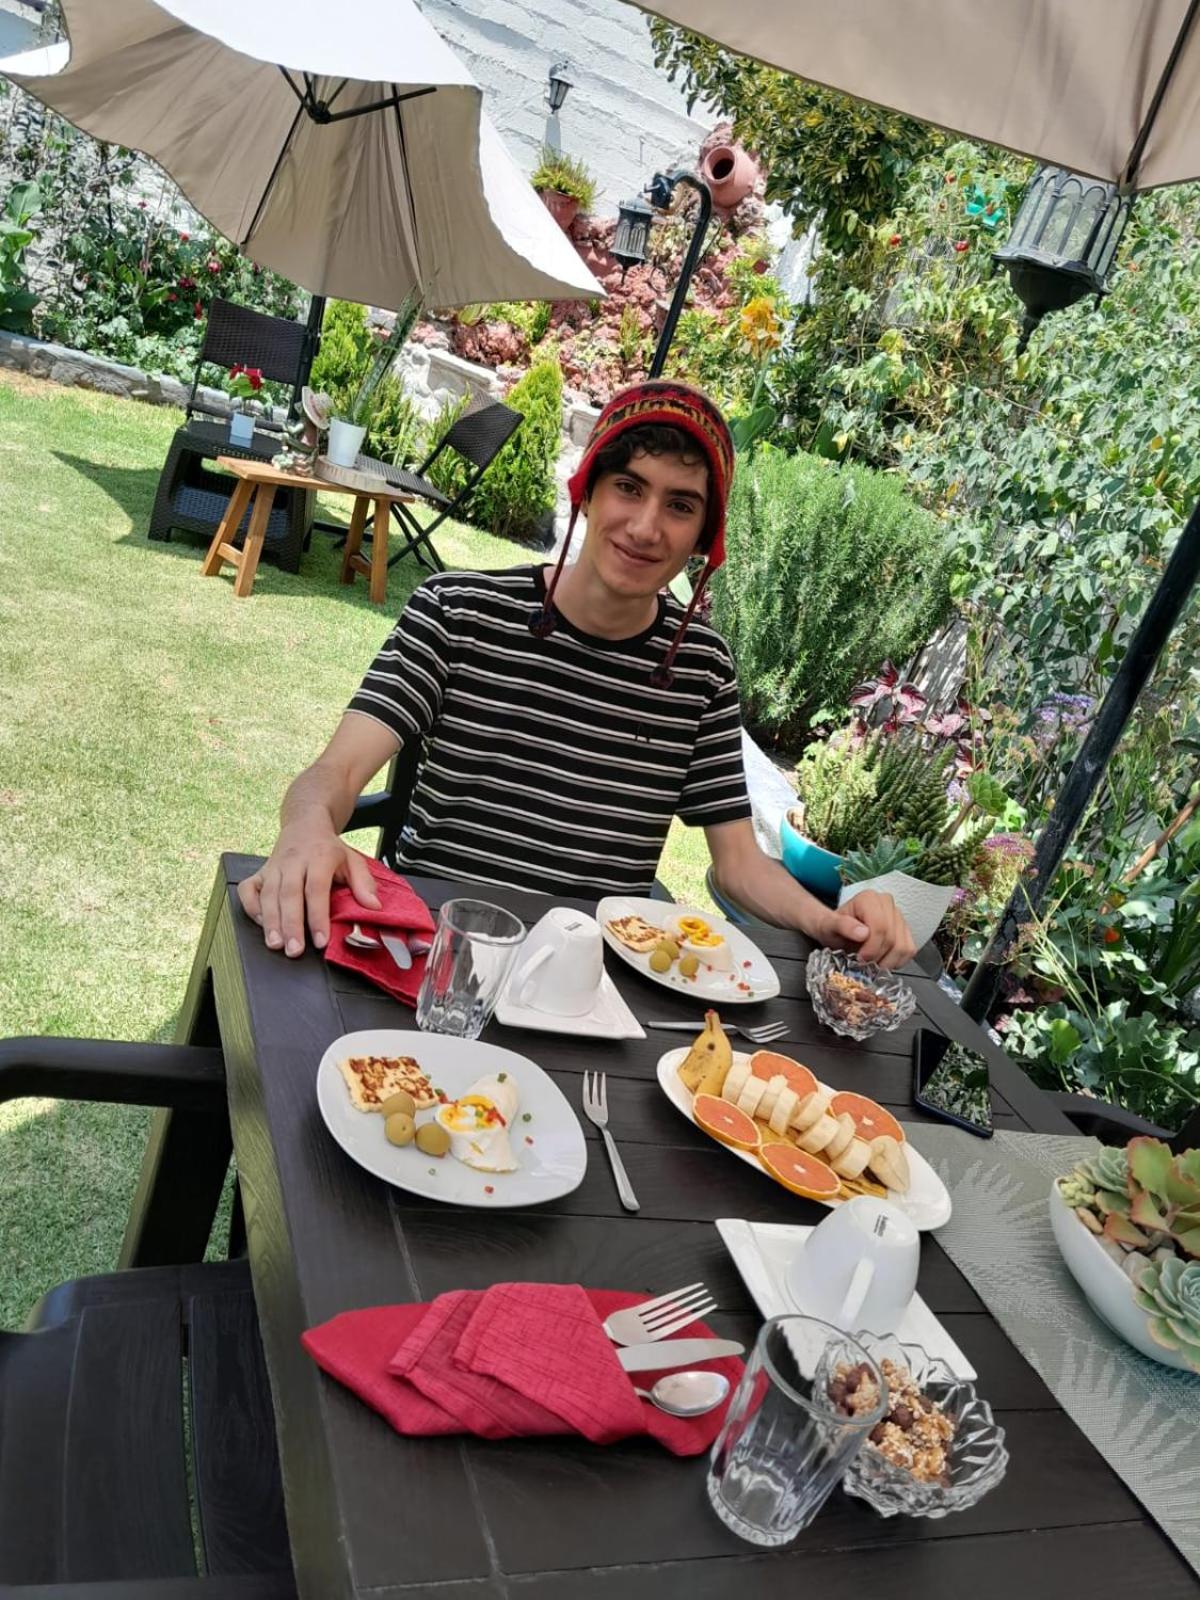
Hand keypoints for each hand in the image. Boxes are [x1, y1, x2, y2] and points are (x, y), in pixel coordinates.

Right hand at [237, 827, 380, 957]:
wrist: (305, 824)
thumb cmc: (329, 848)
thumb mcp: (353, 860)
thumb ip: (364, 884)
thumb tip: (374, 907)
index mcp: (319, 857)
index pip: (316, 889)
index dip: (318, 916)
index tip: (321, 940)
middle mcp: (293, 862)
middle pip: (289, 895)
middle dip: (291, 925)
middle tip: (294, 950)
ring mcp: (274, 867)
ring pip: (268, 895)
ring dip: (270, 922)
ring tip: (276, 944)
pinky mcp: (260, 872)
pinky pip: (249, 890)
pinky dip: (252, 908)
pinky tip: (261, 924)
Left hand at [819, 889, 916, 969]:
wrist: (836, 930)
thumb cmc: (832, 927)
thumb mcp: (829, 926)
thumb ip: (842, 926)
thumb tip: (863, 932)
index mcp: (869, 899)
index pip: (880, 927)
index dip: (871, 948)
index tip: (860, 958)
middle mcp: (886, 903)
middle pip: (892, 938)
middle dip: (877, 956)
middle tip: (864, 964)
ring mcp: (898, 916)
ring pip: (903, 946)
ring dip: (887, 961)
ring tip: (872, 963)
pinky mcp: (905, 930)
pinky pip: (909, 950)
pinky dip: (897, 961)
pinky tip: (882, 961)